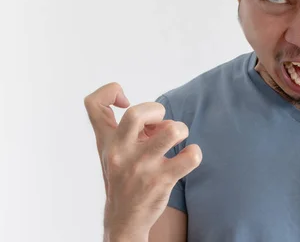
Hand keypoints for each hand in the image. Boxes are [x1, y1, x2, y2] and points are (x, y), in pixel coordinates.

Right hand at [84, 83, 201, 237]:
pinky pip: (190, 156)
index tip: (124, 100)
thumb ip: (123, 126)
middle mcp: (120, 151)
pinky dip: (195, 153)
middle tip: (159, 124)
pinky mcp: (161, 180)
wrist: (124, 219)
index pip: (93, 104)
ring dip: (180, 129)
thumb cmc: (122, 176)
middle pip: (135, 113)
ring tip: (177, 139)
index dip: (110, 91)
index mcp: (107, 140)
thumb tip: (156, 115)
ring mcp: (141, 166)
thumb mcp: (110, 150)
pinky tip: (187, 157)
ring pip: (172, 131)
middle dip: (156, 110)